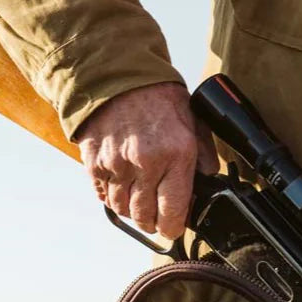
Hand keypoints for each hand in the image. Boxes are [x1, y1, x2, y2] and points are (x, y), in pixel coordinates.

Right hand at [76, 82, 218, 240]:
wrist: (118, 74)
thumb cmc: (160, 99)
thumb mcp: (195, 125)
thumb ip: (205, 159)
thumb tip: (208, 187)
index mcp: (176, 155)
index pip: (174, 213)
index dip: (174, 227)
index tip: (175, 226)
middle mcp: (145, 163)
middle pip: (145, 217)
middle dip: (153, 223)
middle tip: (158, 217)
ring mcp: (116, 163)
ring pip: (123, 210)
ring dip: (132, 211)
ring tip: (140, 201)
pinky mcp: (94, 161)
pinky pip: (103, 195)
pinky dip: (112, 197)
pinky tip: (122, 187)